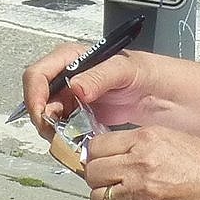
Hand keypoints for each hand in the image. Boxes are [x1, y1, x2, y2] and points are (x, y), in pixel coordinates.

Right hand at [21, 42, 150, 137]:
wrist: (165, 94)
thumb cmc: (149, 73)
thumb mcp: (126, 69)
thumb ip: (100, 76)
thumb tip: (74, 88)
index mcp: (72, 58)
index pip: (37, 74)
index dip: (34, 96)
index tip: (43, 116)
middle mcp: (67, 77)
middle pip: (38, 98)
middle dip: (43, 117)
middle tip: (58, 134)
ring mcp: (73, 98)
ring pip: (48, 116)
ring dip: (54, 130)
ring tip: (71, 139)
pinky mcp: (81, 115)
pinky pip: (63, 127)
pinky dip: (66, 136)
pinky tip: (79, 141)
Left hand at [79, 125, 199, 199]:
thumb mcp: (178, 140)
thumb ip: (145, 146)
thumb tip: (120, 155)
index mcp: (146, 139)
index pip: (97, 146)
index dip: (99, 157)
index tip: (107, 164)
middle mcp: (138, 164)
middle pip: (92, 173)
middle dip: (100, 181)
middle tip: (116, 186)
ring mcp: (140, 194)